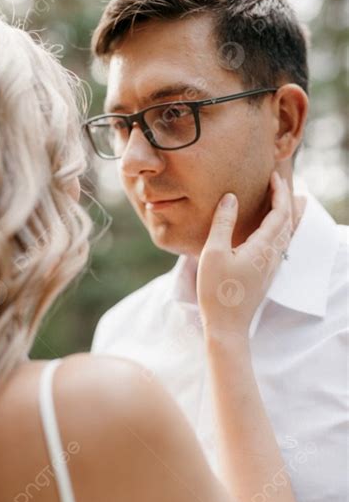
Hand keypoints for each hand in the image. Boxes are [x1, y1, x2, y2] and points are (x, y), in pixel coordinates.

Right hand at [197, 171, 292, 337]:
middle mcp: (272, 255)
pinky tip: (270, 230)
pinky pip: (279, 245)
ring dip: (285, 214)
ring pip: (286, 234)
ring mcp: (271, 267)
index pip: (279, 213)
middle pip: (288, 221)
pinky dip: (280, 229)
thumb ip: (223, 223)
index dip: (279, 192)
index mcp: (263, 247)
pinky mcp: (265, 275)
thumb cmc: (217, 290)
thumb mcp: (213, 252)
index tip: (273, 175)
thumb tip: (231, 197)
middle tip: (278, 182)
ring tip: (280, 200)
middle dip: (286, 199)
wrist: (227, 325)